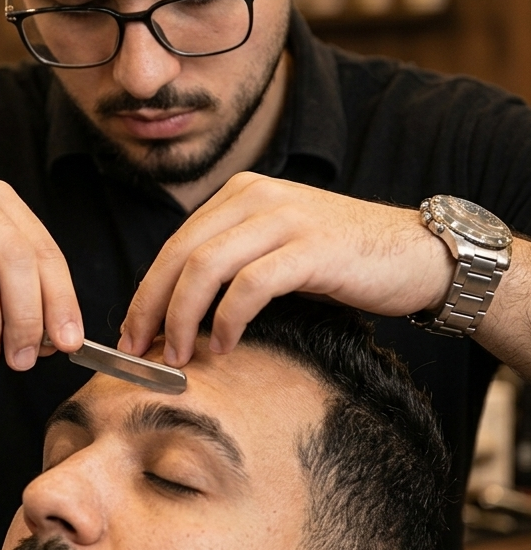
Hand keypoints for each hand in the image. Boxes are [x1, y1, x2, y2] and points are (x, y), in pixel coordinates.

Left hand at [118, 173, 454, 366]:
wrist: (418, 255)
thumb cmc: (344, 263)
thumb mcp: (277, 251)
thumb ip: (232, 266)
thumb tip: (176, 315)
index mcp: (241, 194)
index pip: (176, 243)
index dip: (146, 290)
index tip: (131, 333)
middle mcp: (256, 196)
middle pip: (180, 254)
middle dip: (151, 306)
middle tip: (137, 351)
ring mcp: (284, 218)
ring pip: (206, 267)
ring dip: (182, 317)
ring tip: (176, 355)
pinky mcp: (310, 247)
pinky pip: (250, 285)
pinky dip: (228, 319)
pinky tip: (224, 345)